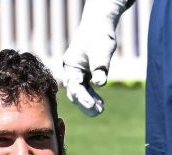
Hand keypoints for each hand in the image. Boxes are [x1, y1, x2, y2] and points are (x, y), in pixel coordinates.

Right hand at [61, 0, 132, 116]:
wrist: (98, 26)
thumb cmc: (99, 36)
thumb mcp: (101, 51)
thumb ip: (100, 67)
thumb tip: (100, 83)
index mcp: (70, 65)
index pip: (74, 85)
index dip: (82, 97)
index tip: (92, 105)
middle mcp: (70, 71)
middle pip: (75, 92)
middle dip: (84, 103)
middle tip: (97, 112)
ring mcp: (76, 74)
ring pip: (80, 93)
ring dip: (89, 102)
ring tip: (100, 111)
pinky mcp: (83, 75)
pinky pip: (85, 89)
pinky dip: (92, 96)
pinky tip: (100, 105)